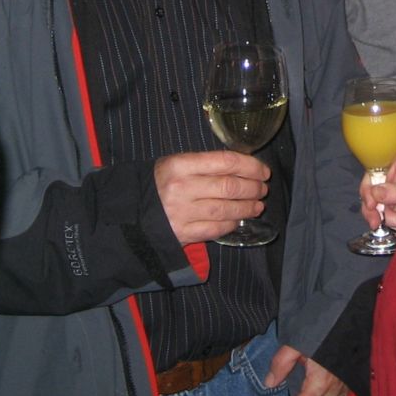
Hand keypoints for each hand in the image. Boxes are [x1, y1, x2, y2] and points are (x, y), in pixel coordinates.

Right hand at [153, 151, 268, 245]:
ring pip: (226, 209)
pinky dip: (231, 224)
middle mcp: (182, 188)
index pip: (225, 162)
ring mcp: (182, 212)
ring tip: (258, 205)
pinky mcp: (183, 233)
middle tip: (263, 189)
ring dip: (247, 207)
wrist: (132, 211)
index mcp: (181, 165)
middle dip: (253, 188)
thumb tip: (244, 167)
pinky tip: (239, 219)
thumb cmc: (160, 182)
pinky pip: (215, 229)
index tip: (263, 171)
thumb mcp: (177, 164)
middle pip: (229, 187)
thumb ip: (206, 164)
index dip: (250, 166)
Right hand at [362, 152, 395, 232]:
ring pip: (380, 209)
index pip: (373, 174)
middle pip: (372, 194)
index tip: (371, 205)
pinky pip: (389, 217)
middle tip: (376, 224)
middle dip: (376, 210)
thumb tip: (374, 194)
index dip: (368, 190)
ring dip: (392, 218)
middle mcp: (394, 177)